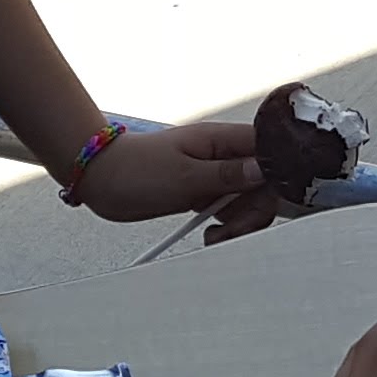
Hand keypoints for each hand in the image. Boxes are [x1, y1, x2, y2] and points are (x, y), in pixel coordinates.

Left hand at [71, 118, 258, 222]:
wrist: (99, 177)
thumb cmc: (133, 168)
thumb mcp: (183, 176)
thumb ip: (227, 175)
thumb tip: (264, 171)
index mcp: (220, 139)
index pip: (269, 152)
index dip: (277, 178)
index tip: (264, 202)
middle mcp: (221, 155)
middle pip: (263, 184)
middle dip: (254, 211)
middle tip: (232, 229)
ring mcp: (213, 175)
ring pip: (247, 201)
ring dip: (239, 224)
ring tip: (216, 237)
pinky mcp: (202, 192)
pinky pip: (228, 211)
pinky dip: (225, 227)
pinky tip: (211, 235)